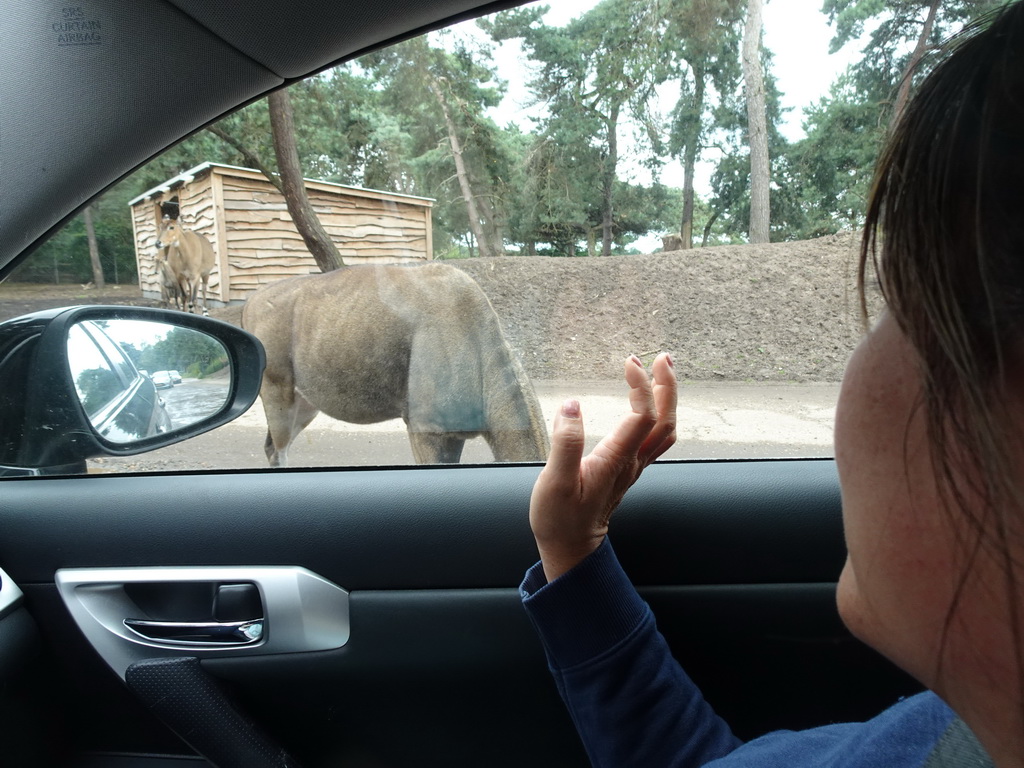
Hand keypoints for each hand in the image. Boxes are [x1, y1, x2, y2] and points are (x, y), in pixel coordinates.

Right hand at [530, 353, 676, 582]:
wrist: (571, 547)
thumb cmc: (560, 518)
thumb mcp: (555, 482)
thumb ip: (565, 443)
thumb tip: (571, 405)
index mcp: (617, 460)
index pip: (643, 416)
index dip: (642, 386)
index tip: (629, 362)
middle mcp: (632, 462)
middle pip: (665, 420)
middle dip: (668, 386)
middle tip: (662, 357)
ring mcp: (633, 467)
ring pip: (664, 429)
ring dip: (668, 398)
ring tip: (662, 371)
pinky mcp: (628, 469)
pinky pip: (655, 437)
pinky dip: (658, 413)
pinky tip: (648, 400)